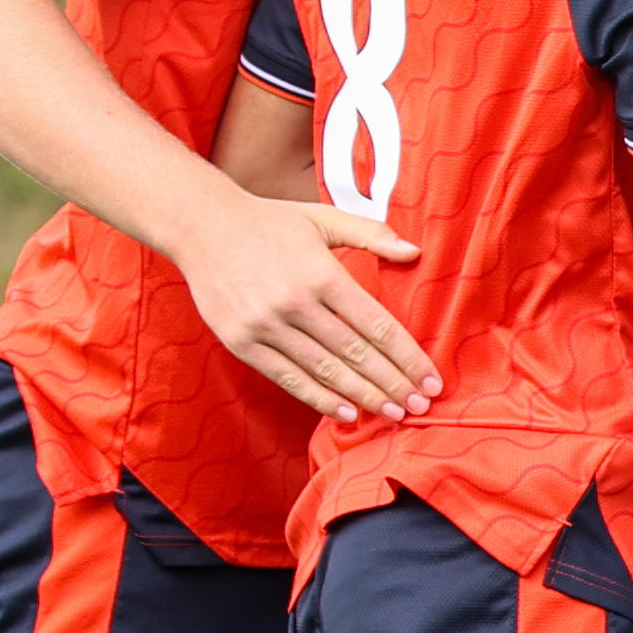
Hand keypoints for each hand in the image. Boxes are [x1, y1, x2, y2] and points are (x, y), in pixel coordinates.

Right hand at [176, 191, 434, 420]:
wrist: (201, 226)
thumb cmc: (270, 221)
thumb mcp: (323, 218)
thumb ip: (371, 234)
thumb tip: (414, 252)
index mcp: (321, 273)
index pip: (376, 326)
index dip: (407, 357)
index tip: (430, 380)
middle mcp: (295, 303)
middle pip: (355, 354)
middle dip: (393, 384)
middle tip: (421, 407)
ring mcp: (265, 326)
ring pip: (325, 371)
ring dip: (364, 397)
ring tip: (394, 414)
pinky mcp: (242, 342)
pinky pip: (288, 378)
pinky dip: (319, 398)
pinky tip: (347, 412)